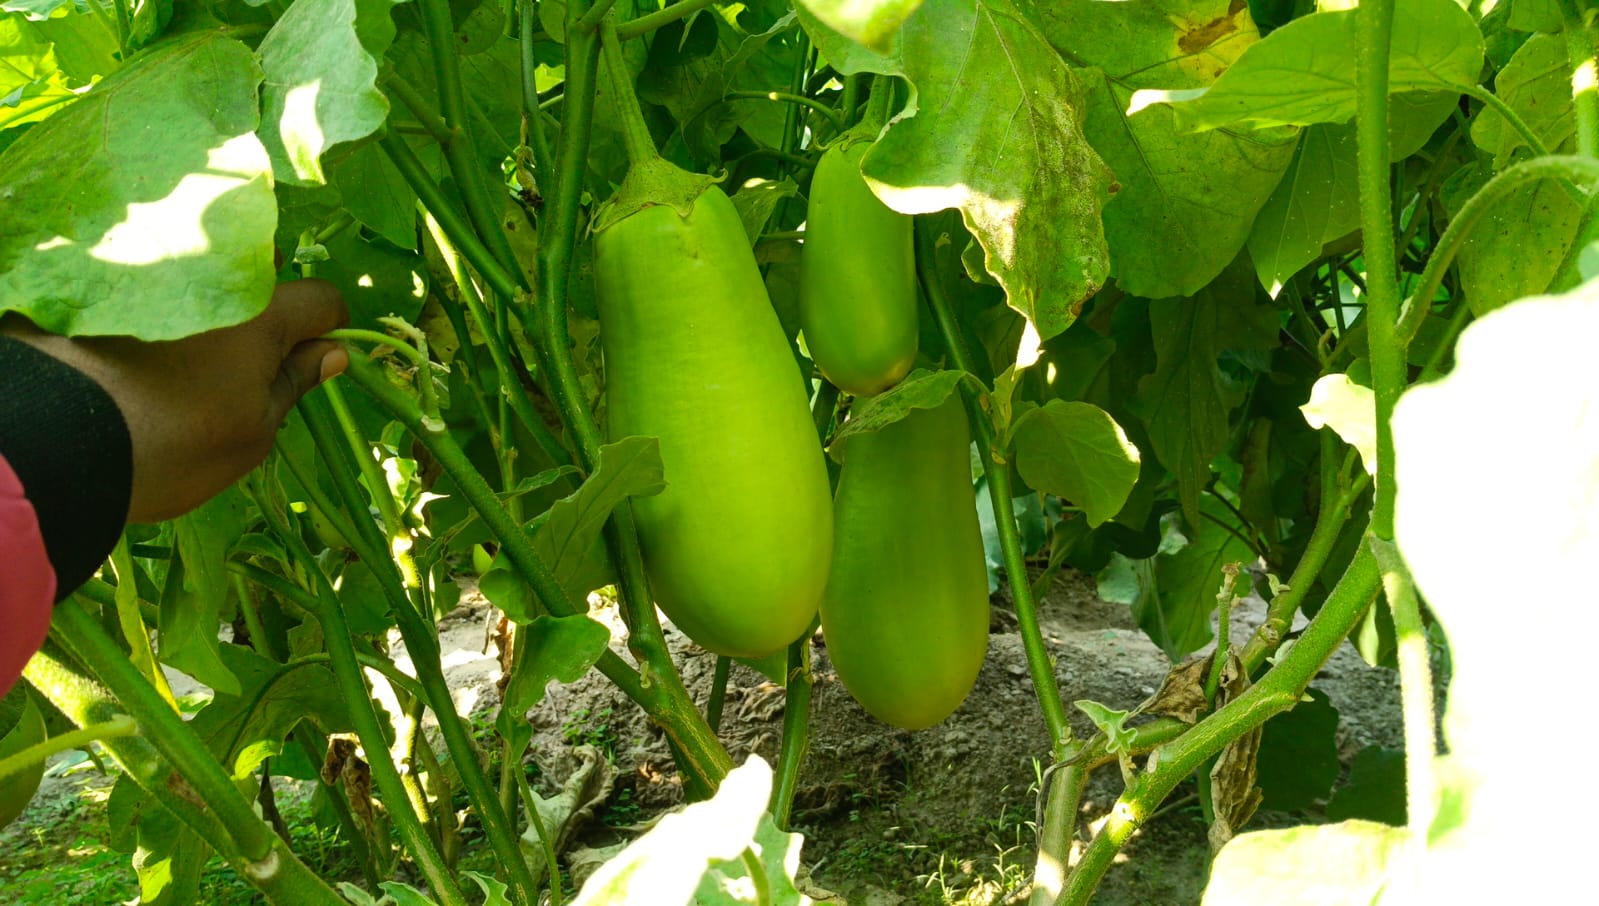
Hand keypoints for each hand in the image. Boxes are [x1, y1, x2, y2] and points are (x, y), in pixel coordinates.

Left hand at [1, 280, 347, 522]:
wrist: (54, 446)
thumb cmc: (175, 447)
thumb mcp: (253, 432)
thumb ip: (293, 384)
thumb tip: (334, 352)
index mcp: (260, 313)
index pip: (321, 298)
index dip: (326, 328)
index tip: (311, 357)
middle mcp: (208, 278)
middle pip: (256, 277)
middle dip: (263, 308)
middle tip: (242, 363)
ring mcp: (149, 278)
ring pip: (196, 277)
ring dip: (204, 303)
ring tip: (181, 354)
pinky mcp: (94, 288)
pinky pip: (139, 285)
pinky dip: (146, 310)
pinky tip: (128, 351)